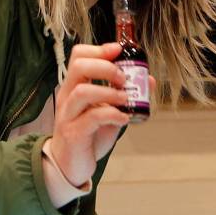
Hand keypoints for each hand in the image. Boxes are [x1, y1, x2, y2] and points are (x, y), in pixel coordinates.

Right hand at [48, 43, 129, 185]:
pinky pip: (91, 117)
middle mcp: (67, 97)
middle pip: (80, 67)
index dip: (100, 49)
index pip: (79, 56)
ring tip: (125, 100)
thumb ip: (125, 96)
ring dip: (110, 92)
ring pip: (83, 91)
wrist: (70, 165)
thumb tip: (148, 80)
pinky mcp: (73, 133)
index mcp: (74, 87)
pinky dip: (112, 114)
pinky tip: (123, 118)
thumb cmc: (88, 135)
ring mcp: (68, 115)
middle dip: (106, 67)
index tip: (119, 51)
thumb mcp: (109, 111)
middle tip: (124, 79)